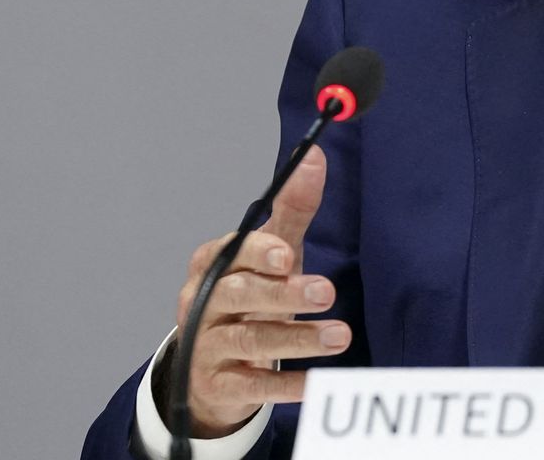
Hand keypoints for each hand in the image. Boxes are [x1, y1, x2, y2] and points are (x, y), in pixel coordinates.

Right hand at [159, 145, 351, 437]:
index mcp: (214, 265)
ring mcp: (206, 347)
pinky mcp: (218, 386)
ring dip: (296, 339)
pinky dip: (284, 384)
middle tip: (327, 292)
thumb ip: (292, 209)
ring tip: (340, 336)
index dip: (258, 253)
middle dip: (283, 294)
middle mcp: (203, 304)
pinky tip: (316, 381)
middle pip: (239, 295)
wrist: (211, 366)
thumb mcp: (272, 253)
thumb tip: (315, 156)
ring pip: (248, 341)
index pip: (232, 253)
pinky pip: (251, 386)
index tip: (288, 254)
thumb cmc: (249, 297)